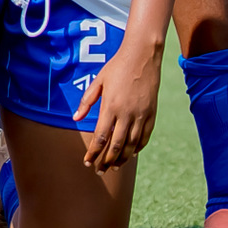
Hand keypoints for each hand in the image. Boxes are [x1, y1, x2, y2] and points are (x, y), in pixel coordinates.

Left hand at [73, 37, 161, 168]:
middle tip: (99, 171)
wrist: (142, 56)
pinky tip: (131, 154)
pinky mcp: (152, 114)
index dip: (94, 152)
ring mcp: (141, 115)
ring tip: (113, 167)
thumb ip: (87, 101)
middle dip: (106, 160)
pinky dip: (137, 148)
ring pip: (132, 144)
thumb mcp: (98, 82)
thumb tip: (75, 119)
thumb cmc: (117, 67)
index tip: (87, 161)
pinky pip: (145, 137)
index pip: (101, 137)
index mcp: (111, 106)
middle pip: (116, 145)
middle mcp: (127, 114)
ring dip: (122, 158)